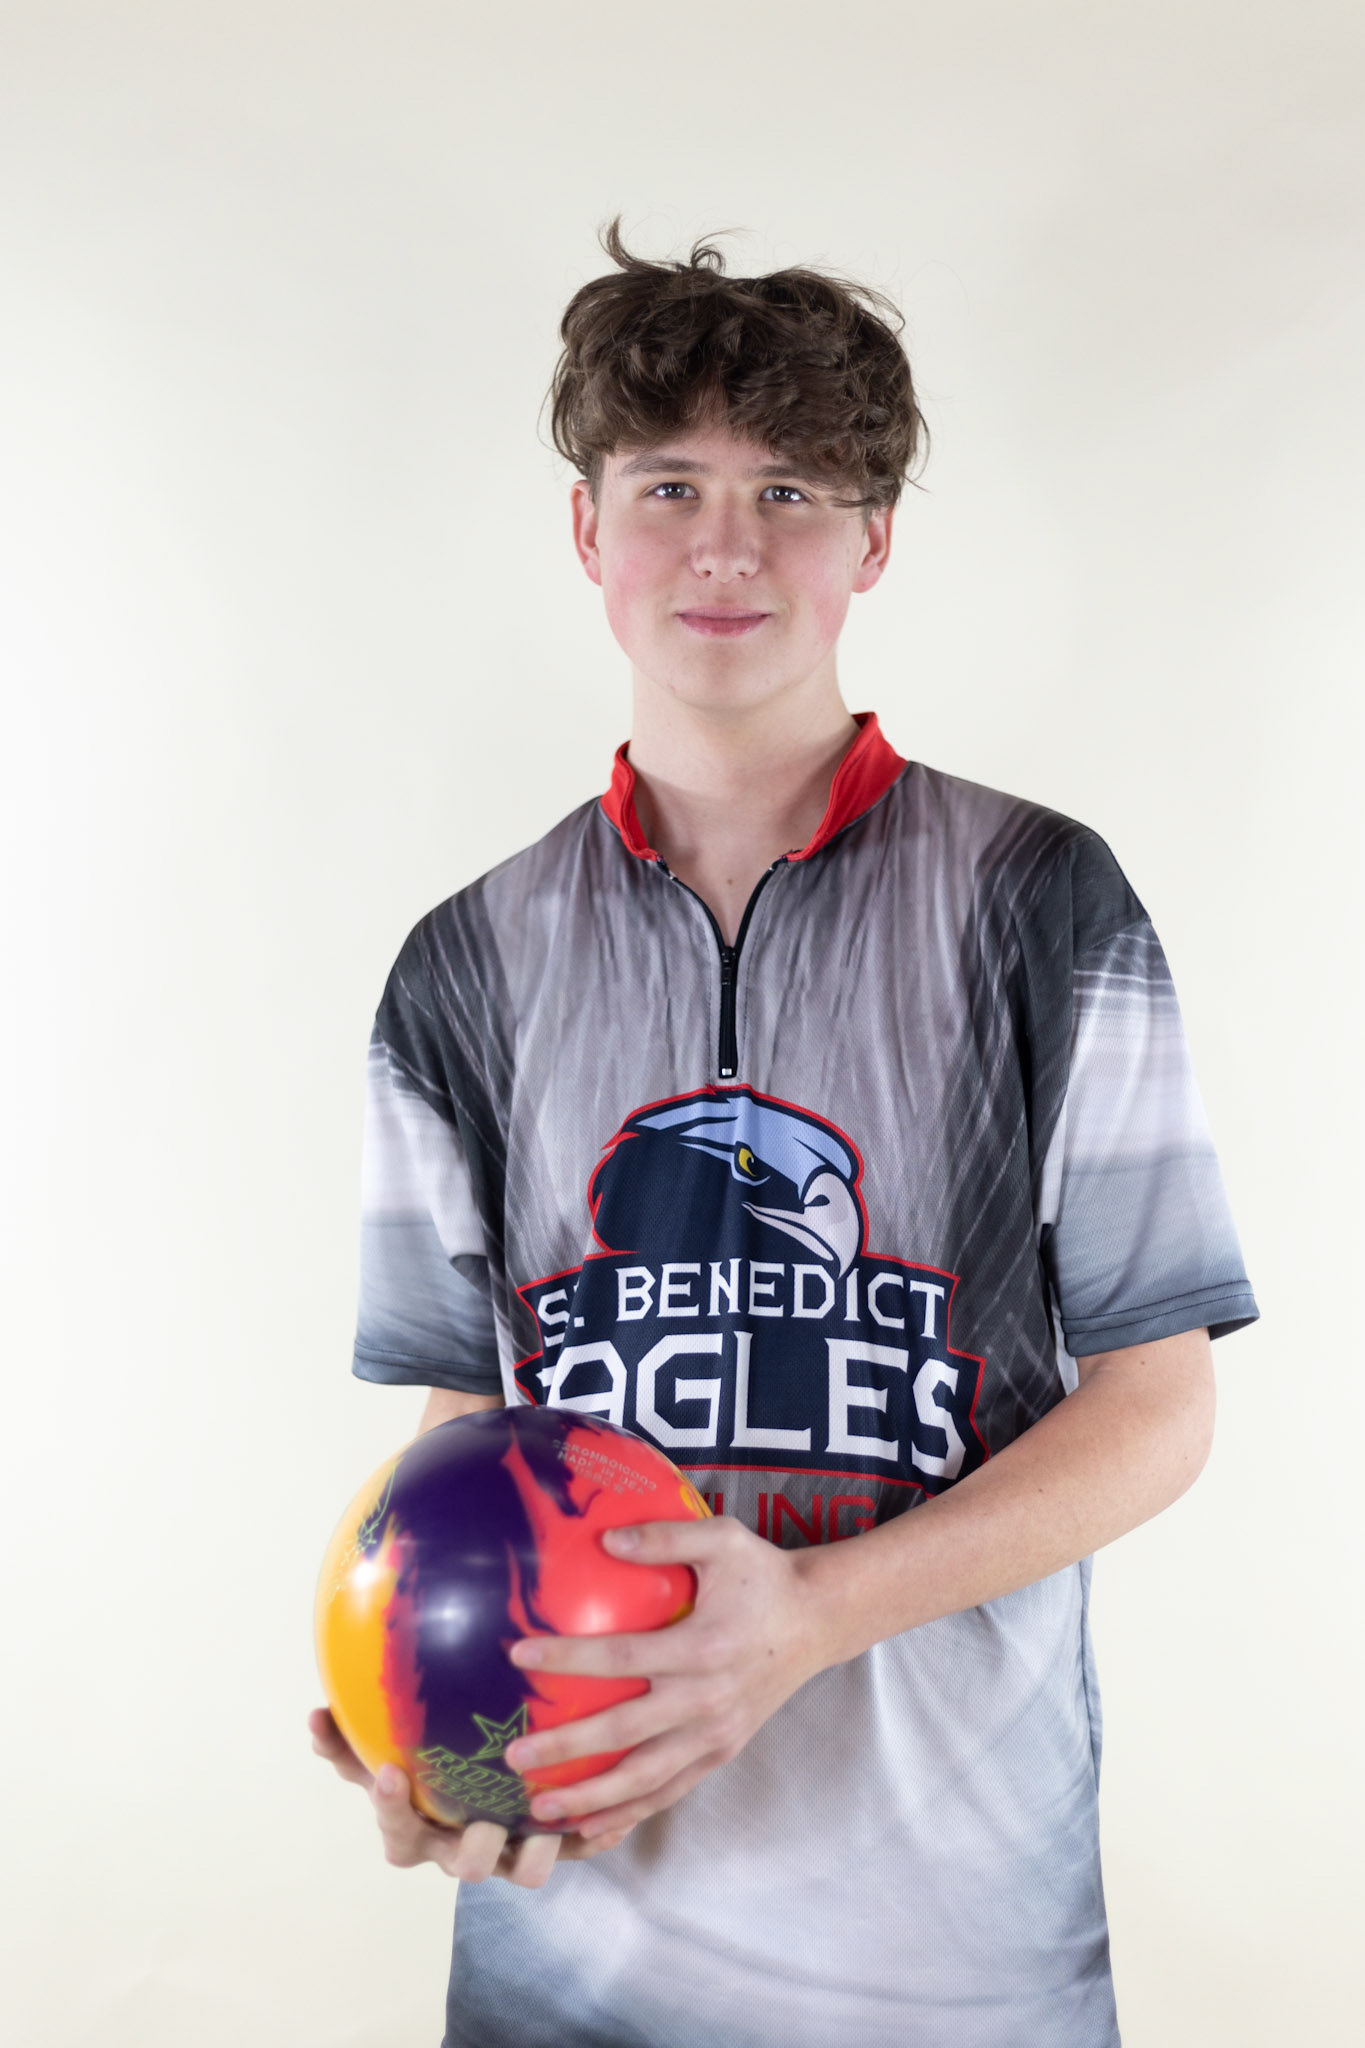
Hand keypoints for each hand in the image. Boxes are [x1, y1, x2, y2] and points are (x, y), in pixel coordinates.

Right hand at [307, 1708, 634, 1884]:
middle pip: (469, 1866)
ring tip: (552, 1821)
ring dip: (540, 1851)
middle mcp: (463, 1849)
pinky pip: (577, 1847)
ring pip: (526, 1869)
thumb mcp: (379, 1751)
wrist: (476, 1792)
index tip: (391, 1770)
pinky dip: (594, 1836)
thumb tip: (315, 1715)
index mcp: (419, 1831)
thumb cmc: (418, 1768)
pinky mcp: (552, 1845)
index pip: (397, 1834)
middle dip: (477, 1848)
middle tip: (486, 1819)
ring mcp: (509, 1853)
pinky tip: (619, 1812)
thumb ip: (347, 1740)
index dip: (392, 1808)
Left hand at [502, 1515, 822, 1839]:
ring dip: (592, 1799)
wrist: (817, 1621)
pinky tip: (592, 1828)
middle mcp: (707, 1700)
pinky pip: (670, 1792)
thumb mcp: (723, 1540)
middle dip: (567, 1749)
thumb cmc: (763, 1575)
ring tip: (540, 1809)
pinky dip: (630, 1813)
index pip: (623, 1658)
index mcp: (703, 1648)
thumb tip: (605, 1538)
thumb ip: (666, 1537)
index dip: (570, 1659)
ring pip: (646, 1779)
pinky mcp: (721, 1752)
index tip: (520, 1656)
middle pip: (625, 1733)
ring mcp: (716, 1734)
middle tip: (514, 1755)